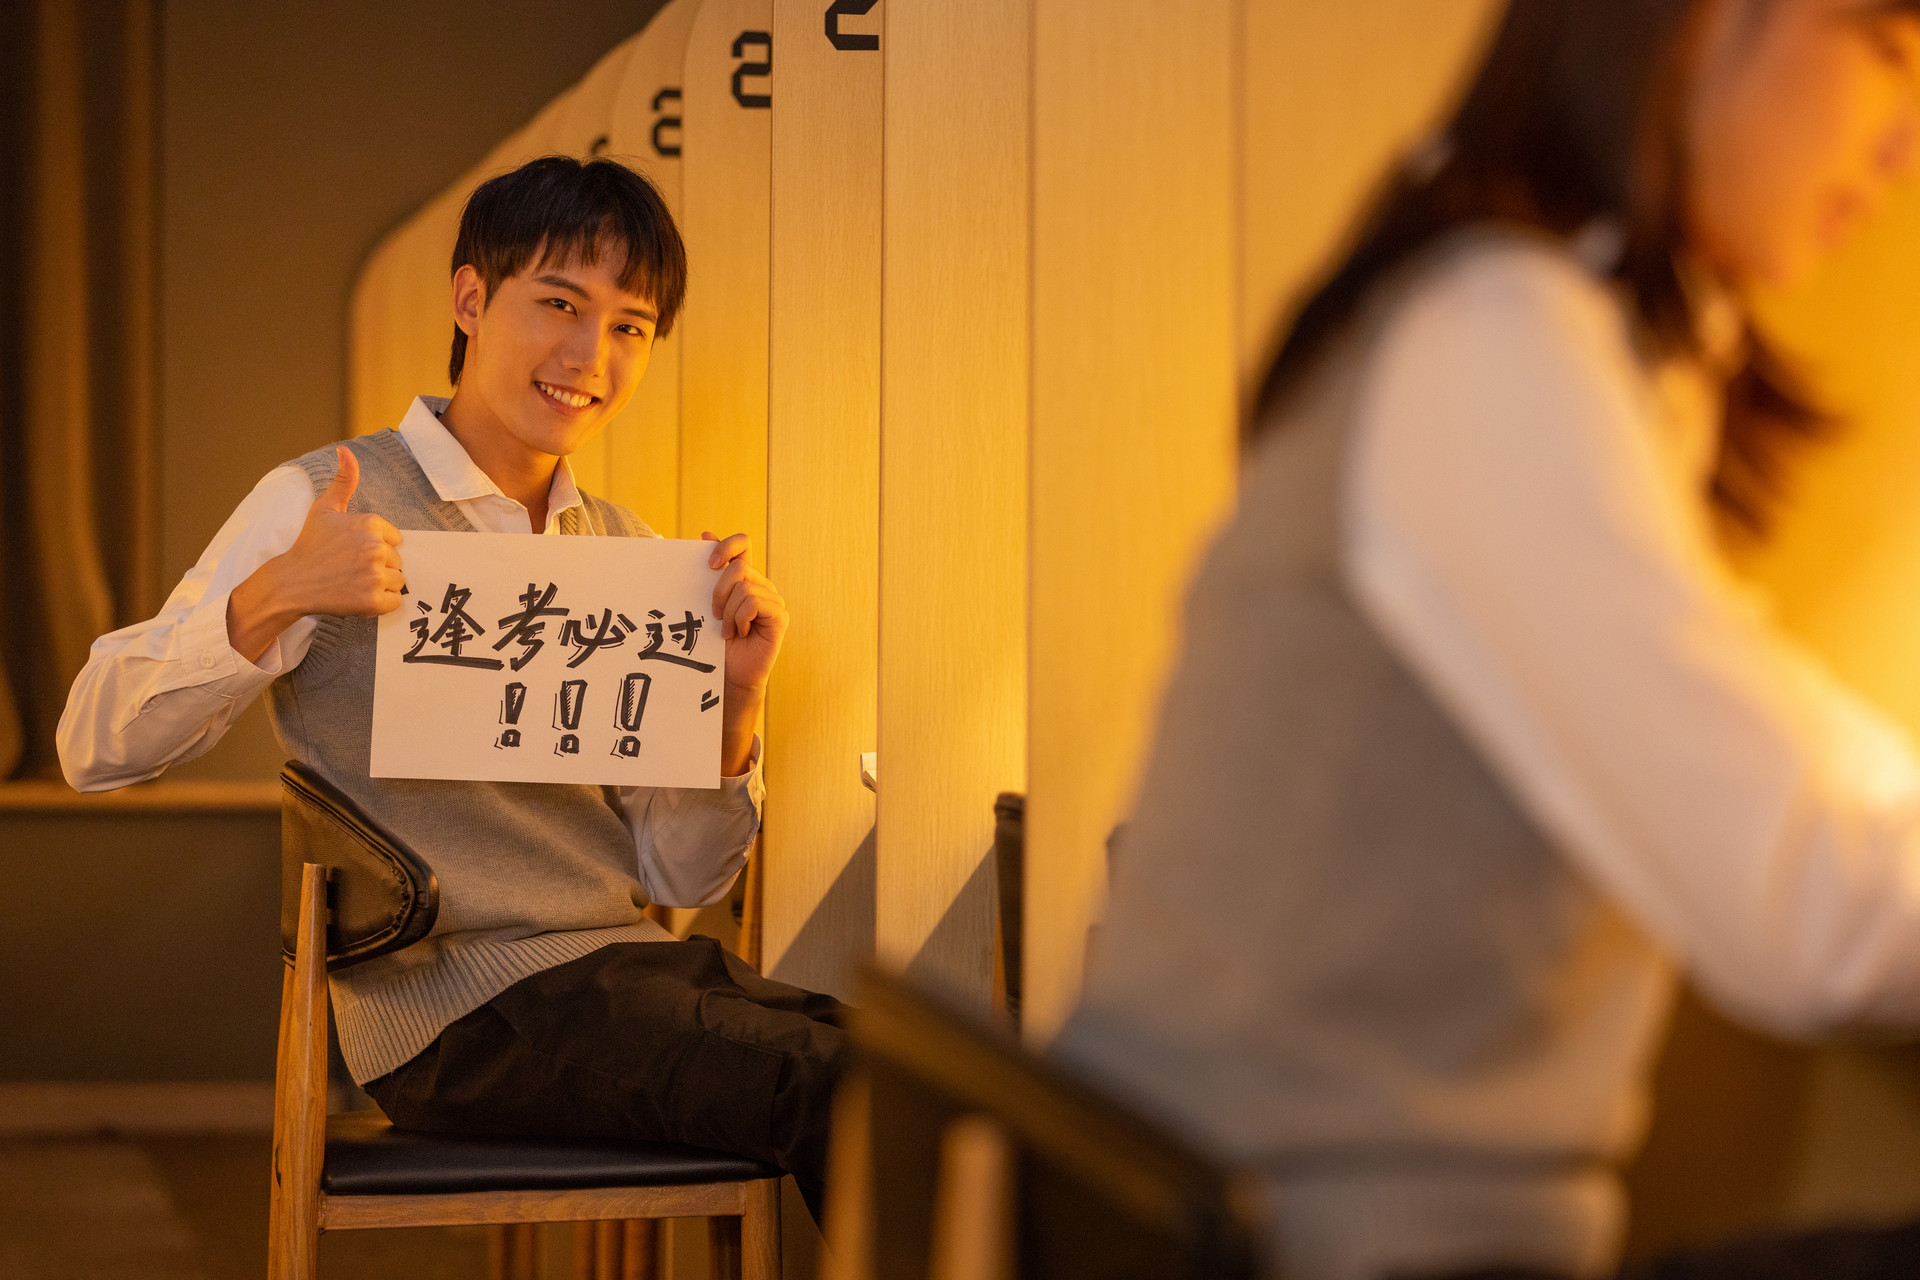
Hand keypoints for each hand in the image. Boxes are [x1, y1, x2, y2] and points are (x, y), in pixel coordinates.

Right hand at [226, 448, 405, 661]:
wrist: (290, 582)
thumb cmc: (310, 545)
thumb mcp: (325, 508)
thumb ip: (344, 480)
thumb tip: (346, 449)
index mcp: (370, 523)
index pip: (394, 539)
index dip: (376, 547)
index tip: (353, 551)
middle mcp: (375, 547)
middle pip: (396, 560)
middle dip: (378, 566)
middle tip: (350, 568)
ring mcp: (374, 574)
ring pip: (397, 581)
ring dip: (380, 584)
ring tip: (353, 582)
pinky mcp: (373, 600)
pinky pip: (395, 602)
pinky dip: (381, 603)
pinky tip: (358, 596)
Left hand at [704, 531, 787, 695]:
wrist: (729, 673)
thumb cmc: (717, 640)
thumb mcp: (708, 602)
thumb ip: (711, 571)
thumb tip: (705, 534)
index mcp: (745, 577)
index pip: (743, 543)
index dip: (727, 546)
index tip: (710, 564)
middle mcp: (761, 584)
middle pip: (738, 568)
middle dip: (719, 593)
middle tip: (714, 615)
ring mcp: (773, 599)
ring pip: (744, 588)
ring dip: (729, 613)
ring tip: (728, 630)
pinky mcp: (780, 615)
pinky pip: (754, 603)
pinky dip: (741, 619)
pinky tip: (741, 632)